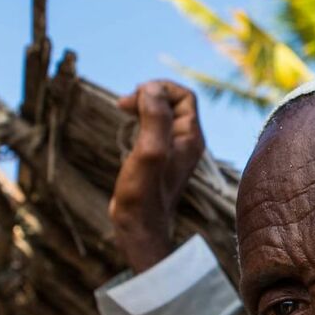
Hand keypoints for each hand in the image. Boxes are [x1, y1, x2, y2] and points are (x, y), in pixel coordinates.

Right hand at [110, 80, 205, 271]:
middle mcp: (186, 142)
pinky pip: (153, 127)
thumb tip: (152, 88)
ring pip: (161, 113)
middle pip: (173, 102)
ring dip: (143, 105)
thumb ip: (155, 118)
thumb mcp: (150, 151)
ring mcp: (173, 150)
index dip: (160, 89)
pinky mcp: (159, 158)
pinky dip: (140, 120)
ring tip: (123, 109)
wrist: (139, 225)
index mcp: (190, 137)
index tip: (136, 97)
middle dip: (149, 95)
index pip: (184, 96)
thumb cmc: (144, 192)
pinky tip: (127, 126)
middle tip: (124, 104)